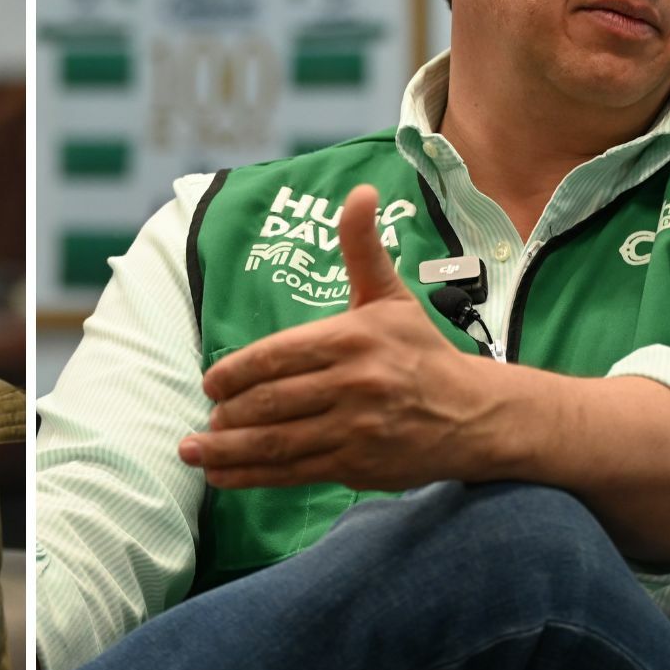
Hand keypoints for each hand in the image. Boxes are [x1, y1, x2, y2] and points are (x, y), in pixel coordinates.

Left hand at [178, 183, 497, 490]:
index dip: (235, 372)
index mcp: (352, 339)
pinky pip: (294, 473)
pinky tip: (222, 478)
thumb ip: (362, 248)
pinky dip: (253, 477)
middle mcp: (353, 384)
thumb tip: (360, 192)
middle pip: (272, 401)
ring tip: (193, 452)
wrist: (476, 414)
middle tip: (204, 418)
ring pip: (278, 441)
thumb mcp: (391, 296)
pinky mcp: (359, 466)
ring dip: (229, 450)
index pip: (276, 356)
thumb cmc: (421, 351)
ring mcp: (356, 429)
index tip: (210, 382)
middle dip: (228, 413)